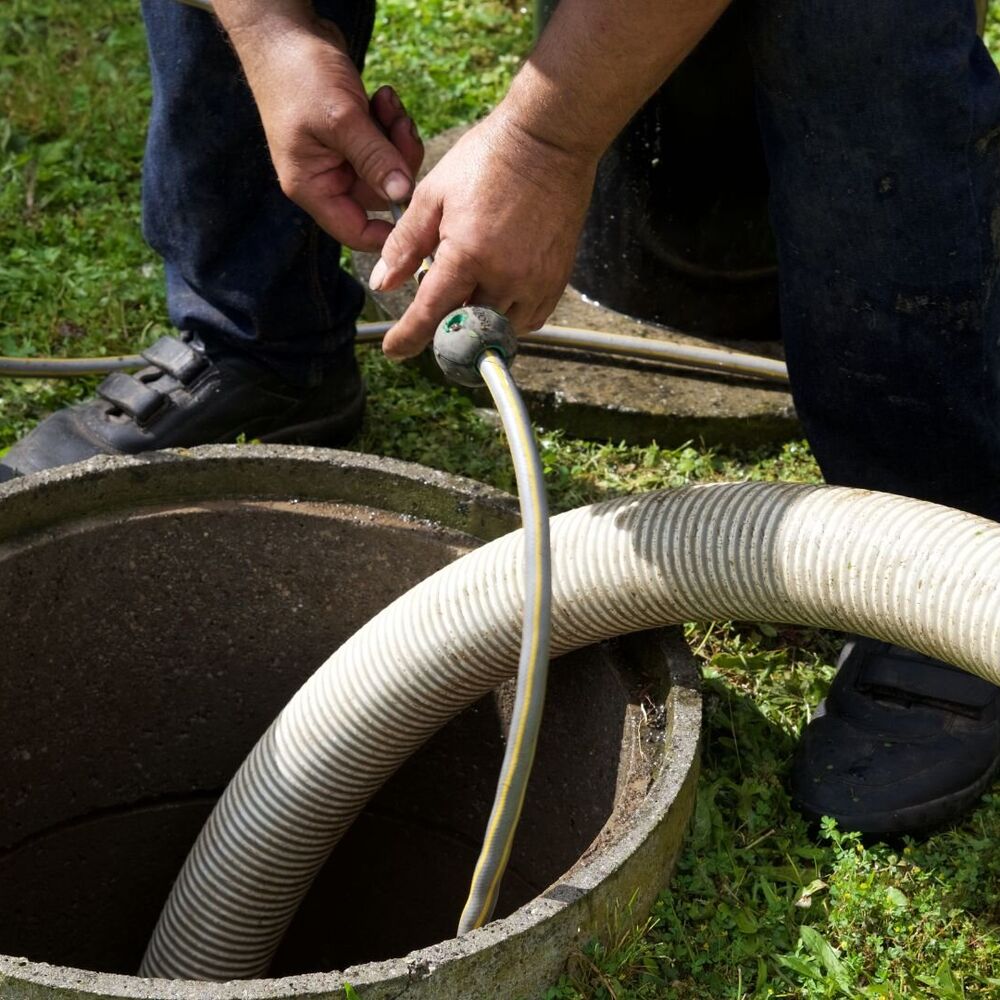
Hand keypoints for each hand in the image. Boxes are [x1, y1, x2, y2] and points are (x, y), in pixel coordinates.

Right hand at [223, 11, 422, 250]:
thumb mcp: (341, 119)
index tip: (417, 212)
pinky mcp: (353, 136)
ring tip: (389, 103)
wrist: (283, 29)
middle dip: (398, 162)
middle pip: (380, 196)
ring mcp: (340, 157)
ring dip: (397, 137)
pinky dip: (391, 122)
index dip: (388, 233)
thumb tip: (402, 196)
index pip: (355, 232)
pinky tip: (384, 96)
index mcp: (313, 186)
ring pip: (388, 168)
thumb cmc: (299, 73)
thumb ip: (375, 159)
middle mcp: (326, 178)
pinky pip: (385, 144)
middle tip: (401, 125)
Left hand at [373, 109, 598, 358]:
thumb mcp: (432, 195)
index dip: (408, 338)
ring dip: (478, 323)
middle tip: (434, 310)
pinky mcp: (557, 280)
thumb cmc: (487, 160)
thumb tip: (383, 283)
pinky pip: (530, 320)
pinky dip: (508, 318)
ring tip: (468, 295)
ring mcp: (535, 281)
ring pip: (499, 329)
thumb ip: (404, 244)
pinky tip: (496, 296)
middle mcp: (504, 276)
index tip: (394, 350)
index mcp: (468, 254)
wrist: (548, 141)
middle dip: (445, 326)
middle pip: (466, 328)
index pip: (430, 314)